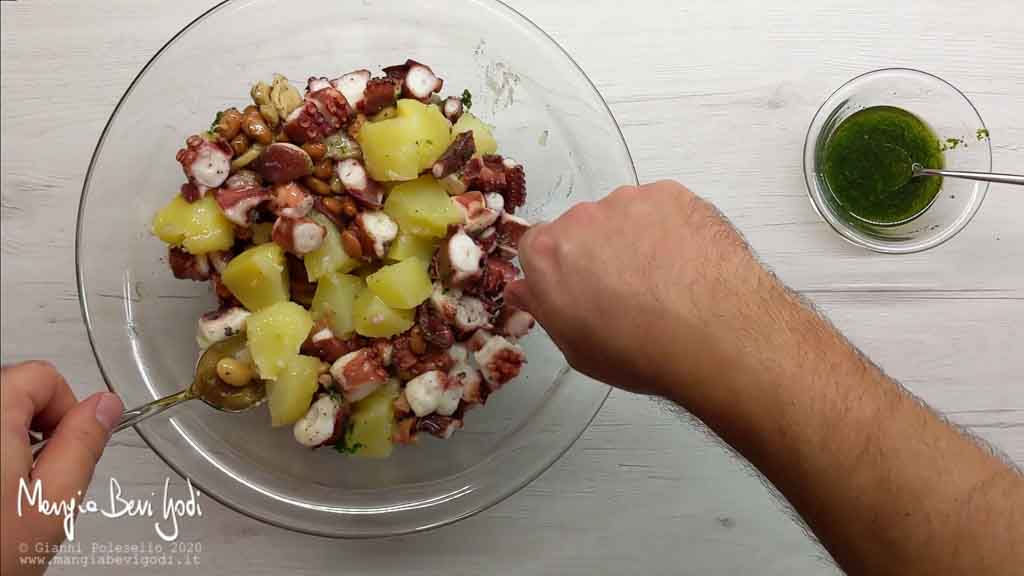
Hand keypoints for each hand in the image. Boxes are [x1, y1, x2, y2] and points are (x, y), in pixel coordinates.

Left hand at [1, 361, 122, 575]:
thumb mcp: (53, 501)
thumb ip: (84, 443)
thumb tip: (106, 405)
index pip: (42, 375)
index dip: (68, 409)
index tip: (70, 447)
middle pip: (14, 391)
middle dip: (39, 428)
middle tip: (40, 480)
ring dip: (11, 445)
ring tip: (9, 497)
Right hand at [505, 180, 781, 401]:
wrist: (714, 334)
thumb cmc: (639, 352)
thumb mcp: (577, 349)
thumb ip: (544, 309)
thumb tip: (523, 289)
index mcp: (548, 255)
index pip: (536, 247)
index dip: (559, 271)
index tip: (580, 291)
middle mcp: (581, 218)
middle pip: (581, 229)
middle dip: (597, 253)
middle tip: (627, 291)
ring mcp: (628, 201)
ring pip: (623, 216)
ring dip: (635, 238)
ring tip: (666, 279)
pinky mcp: (671, 194)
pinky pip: (661, 207)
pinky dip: (670, 228)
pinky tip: (688, 262)